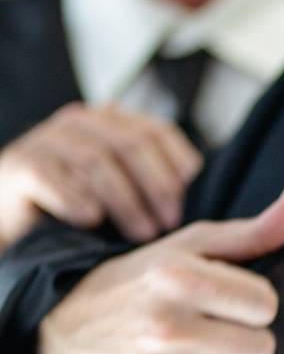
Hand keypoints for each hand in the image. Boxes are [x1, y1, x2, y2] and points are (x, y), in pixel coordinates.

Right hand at [0, 103, 201, 252]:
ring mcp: (45, 139)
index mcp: (110, 120)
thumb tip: (196, 180)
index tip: (191, 193)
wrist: (12, 226)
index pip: (155, 130)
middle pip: (131, 145)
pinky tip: (92, 220)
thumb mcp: (118, 186)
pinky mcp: (17, 163)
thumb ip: (150, 175)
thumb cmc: (75, 209)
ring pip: (96, 161)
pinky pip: (50, 175)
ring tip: (142, 233)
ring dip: (125, 201)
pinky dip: (74, 198)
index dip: (177, 160)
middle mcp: (79, 122)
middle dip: (157, 186)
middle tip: (169, 223)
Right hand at [38, 185, 283, 353]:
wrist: (65, 328)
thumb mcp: (192, 245)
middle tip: (210, 326)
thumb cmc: (144, 280)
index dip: (252, 300)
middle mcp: (166, 326)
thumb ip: (255, 230)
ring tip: (197, 351)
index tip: (224, 297)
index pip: (266, 303)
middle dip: (244, 336)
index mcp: (179, 277)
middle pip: (260, 347)